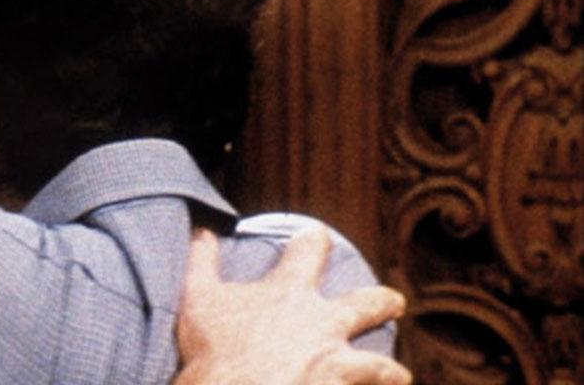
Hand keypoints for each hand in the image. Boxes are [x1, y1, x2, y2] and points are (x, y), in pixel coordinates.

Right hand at [173, 226, 410, 384]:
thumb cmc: (214, 348)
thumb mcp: (197, 297)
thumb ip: (201, 258)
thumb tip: (202, 227)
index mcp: (290, 291)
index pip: (310, 249)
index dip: (314, 240)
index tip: (317, 236)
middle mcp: (324, 323)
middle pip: (368, 303)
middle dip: (383, 302)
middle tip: (395, 302)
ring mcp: (338, 363)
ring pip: (379, 365)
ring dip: (390, 371)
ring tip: (399, 376)